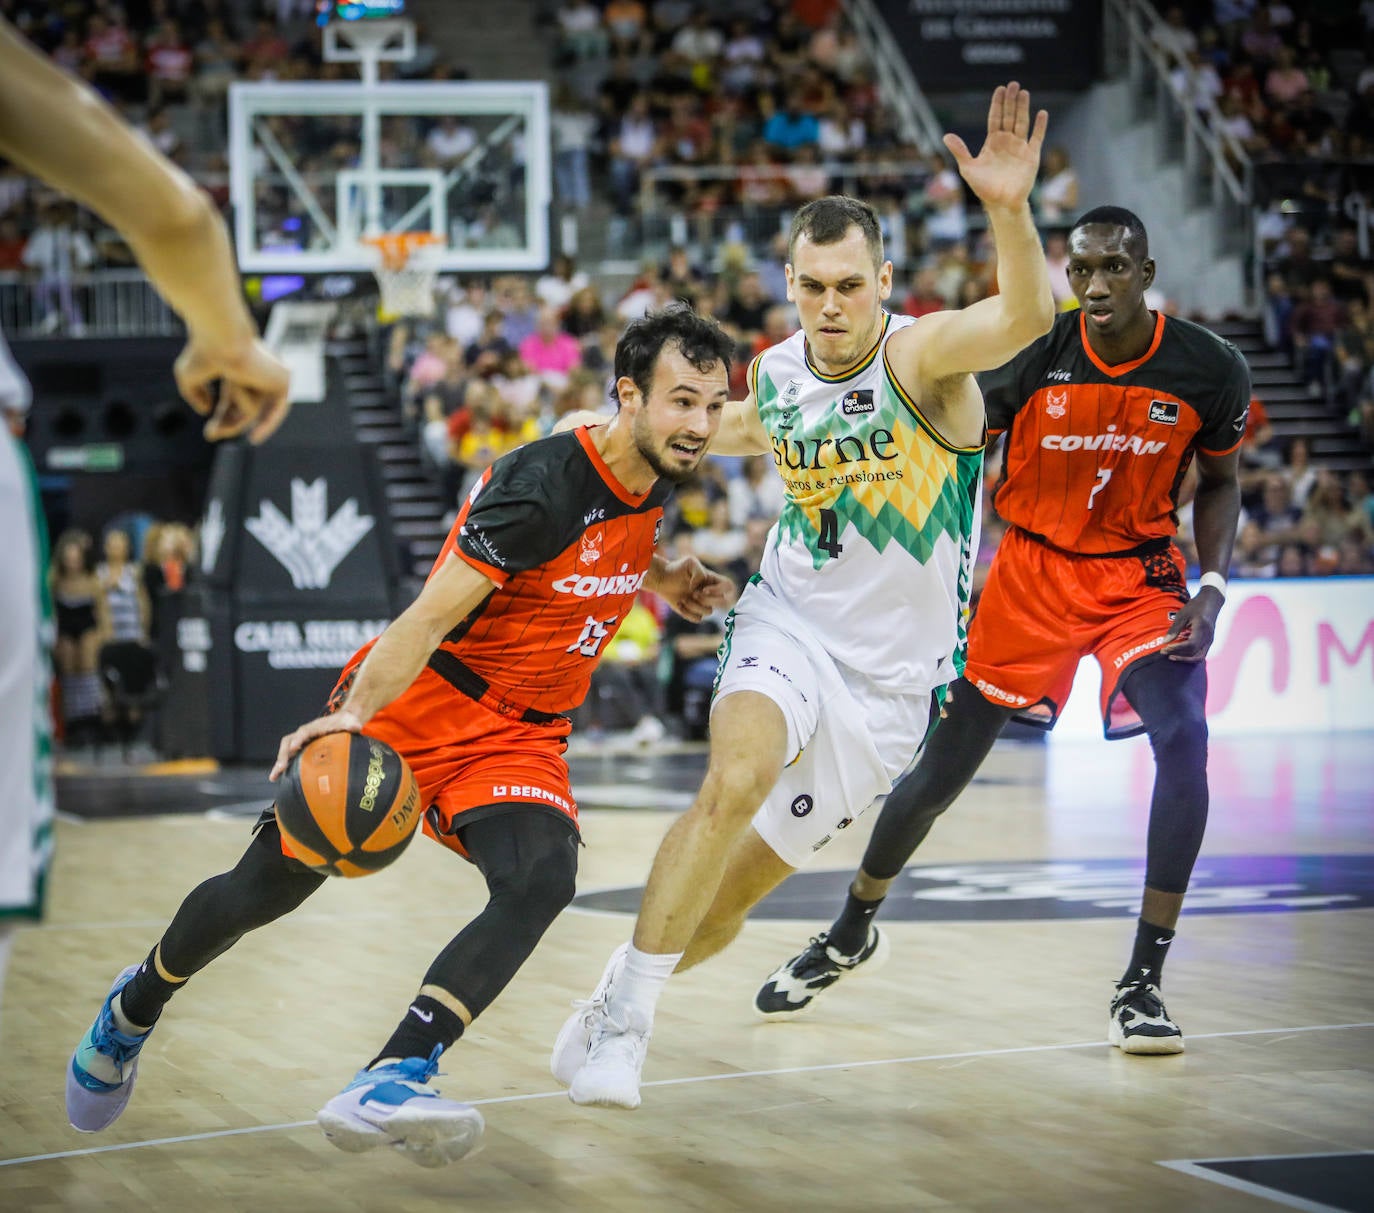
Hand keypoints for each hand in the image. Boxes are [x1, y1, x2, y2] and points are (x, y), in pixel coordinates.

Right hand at [174, 332, 290, 444]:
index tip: (209, 434)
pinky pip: (273, 407)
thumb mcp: (188, 376)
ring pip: (256, 409)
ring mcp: (270, 376)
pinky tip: (254, 438)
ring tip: (218, 428)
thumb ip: (193, 394)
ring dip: (237, 420)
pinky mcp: (284, 379)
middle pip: (246, 410)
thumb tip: (206, 410)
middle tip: (211, 435)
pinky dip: (267, 421)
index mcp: (237, 370)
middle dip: (229, 425)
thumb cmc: (202, 352)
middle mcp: (254, 374)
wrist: (222, 340)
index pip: (233, 402)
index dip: (223, 419)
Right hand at [269, 708, 363, 781]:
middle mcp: (305, 733)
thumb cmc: (346, 723)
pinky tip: (280, 779)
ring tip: (273, 777)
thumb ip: (353, 724)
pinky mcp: (302, 748)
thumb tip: (357, 727)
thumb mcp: (351, 723)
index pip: (304, 732)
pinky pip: (290, 756)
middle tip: (280, 768)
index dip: (298, 739)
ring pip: (286, 750)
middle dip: (283, 754)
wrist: (343, 721)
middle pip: (289, 741)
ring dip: (279, 763)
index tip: (293, 748)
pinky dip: (284, 766)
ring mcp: (302, 740)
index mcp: (315, 727)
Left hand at [654, 555, 733, 622]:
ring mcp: (703, 603)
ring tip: (683, 598)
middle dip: (707, 600)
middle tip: (693, 594)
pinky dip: (687, 613)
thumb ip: (699, 572)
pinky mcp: (694, 612)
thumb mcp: (690, 562)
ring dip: (694, 606)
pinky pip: (697, 619)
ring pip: (709, 612)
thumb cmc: (678, 568)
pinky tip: (679, 604)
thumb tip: (697, 588)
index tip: (704, 589)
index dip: (719, 591)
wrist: (663, 579)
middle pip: (723, 602)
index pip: (729, 587)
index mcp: (714, 580)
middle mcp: (711, 593)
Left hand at [942, 81, 1047, 212]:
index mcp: (992, 143)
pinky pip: (1037, 138)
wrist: (1001, 203)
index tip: (999, 89)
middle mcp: (1007, 142)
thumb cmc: (984, 188)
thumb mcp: (968, 168)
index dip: (997, 104)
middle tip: (1013, 84)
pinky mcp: (1031, 156)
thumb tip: (946, 136)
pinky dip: (1040, 126)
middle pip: (1009, 116)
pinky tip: (1041, 113)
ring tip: (1024, 93)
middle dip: (1011, 101)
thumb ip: (960, 151)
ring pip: (1022, 123)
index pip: (995, 118)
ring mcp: (1020, 147)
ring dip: (1023, 108)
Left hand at [1160, 588, 1222, 661]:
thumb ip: (1174, 629)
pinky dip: (1190, 656)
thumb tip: (1164, 642)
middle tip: (1164, 652)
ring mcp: (1210, 640)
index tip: (1164, 648)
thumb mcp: (1183, 615)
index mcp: (1202, 629)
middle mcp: (1208, 637)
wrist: (1211, 602)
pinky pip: (1200, 653)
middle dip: (1179, 655)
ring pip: (1199, 656)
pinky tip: (1179, 653)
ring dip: (1185, 659)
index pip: (1190, 644)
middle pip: (1195, 653)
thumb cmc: (1196, 606)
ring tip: (1171, 656)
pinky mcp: (1209, 642)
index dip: (1177, 648)